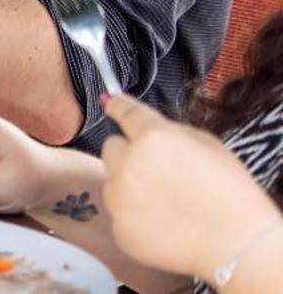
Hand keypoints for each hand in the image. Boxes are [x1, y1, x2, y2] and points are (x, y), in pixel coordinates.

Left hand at [102, 95, 282, 283]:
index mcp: (153, 138)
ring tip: (164, 202)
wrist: (238, 244)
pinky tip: (162, 224)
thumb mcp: (208, 145)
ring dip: (129, 187)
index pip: (124, 111)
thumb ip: (170, 131)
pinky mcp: (121, 229)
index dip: (118, 107)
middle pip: (111, 147)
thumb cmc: (230, 191)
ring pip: (111, 182)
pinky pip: (120, 214)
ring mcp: (120, 199)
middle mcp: (128, 165)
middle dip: (128, 154)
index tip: (111, 103)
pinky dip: (135, 217)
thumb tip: (141, 122)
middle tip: (155, 169)